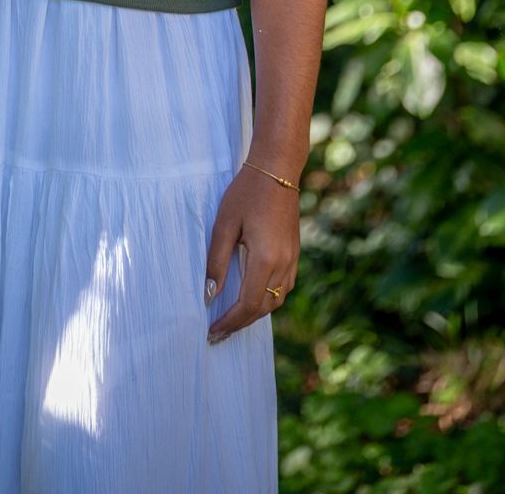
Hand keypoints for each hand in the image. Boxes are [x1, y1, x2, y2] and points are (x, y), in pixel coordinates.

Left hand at [205, 166, 299, 345]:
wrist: (277, 170)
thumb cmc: (246, 193)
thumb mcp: (225, 224)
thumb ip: (217, 260)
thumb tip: (210, 294)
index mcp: (266, 260)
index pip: (247, 304)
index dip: (229, 321)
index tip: (212, 331)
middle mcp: (283, 265)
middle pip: (263, 308)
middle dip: (240, 323)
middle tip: (218, 333)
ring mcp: (292, 261)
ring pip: (275, 301)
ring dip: (254, 314)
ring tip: (232, 319)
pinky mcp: (294, 254)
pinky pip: (282, 289)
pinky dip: (266, 300)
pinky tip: (252, 298)